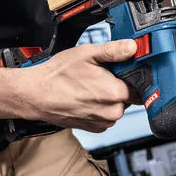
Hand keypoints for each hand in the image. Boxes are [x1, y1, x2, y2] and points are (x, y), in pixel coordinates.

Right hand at [21, 39, 138, 132]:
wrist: (36, 95)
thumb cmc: (58, 76)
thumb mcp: (87, 54)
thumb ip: (114, 51)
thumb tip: (133, 47)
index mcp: (115, 93)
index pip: (138, 85)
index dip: (129, 75)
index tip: (119, 70)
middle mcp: (112, 112)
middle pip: (128, 97)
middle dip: (118, 86)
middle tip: (100, 75)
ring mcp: (103, 122)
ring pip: (116, 107)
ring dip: (109, 98)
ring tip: (89, 86)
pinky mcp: (94, 128)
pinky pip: (105, 116)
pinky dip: (100, 107)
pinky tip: (85, 97)